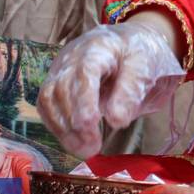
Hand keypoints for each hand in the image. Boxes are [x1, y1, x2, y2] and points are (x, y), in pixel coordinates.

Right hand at [38, 19, 184, 157]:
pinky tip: (73, 141)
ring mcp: (61, 69)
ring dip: (63, 129)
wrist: (134, 43)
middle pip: (62, 89)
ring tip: (84, 150)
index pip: (83, 73)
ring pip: (49, 98)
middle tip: (92, 149)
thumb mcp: (146, 67)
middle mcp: (72, 56)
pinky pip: (48, 105)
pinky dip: (57, 126)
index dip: (84, 101)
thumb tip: (116, 121)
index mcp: (98, 47)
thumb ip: (131, 91)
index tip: (91, 126)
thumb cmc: (142, 53)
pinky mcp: (57, 82)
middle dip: (74, 122)